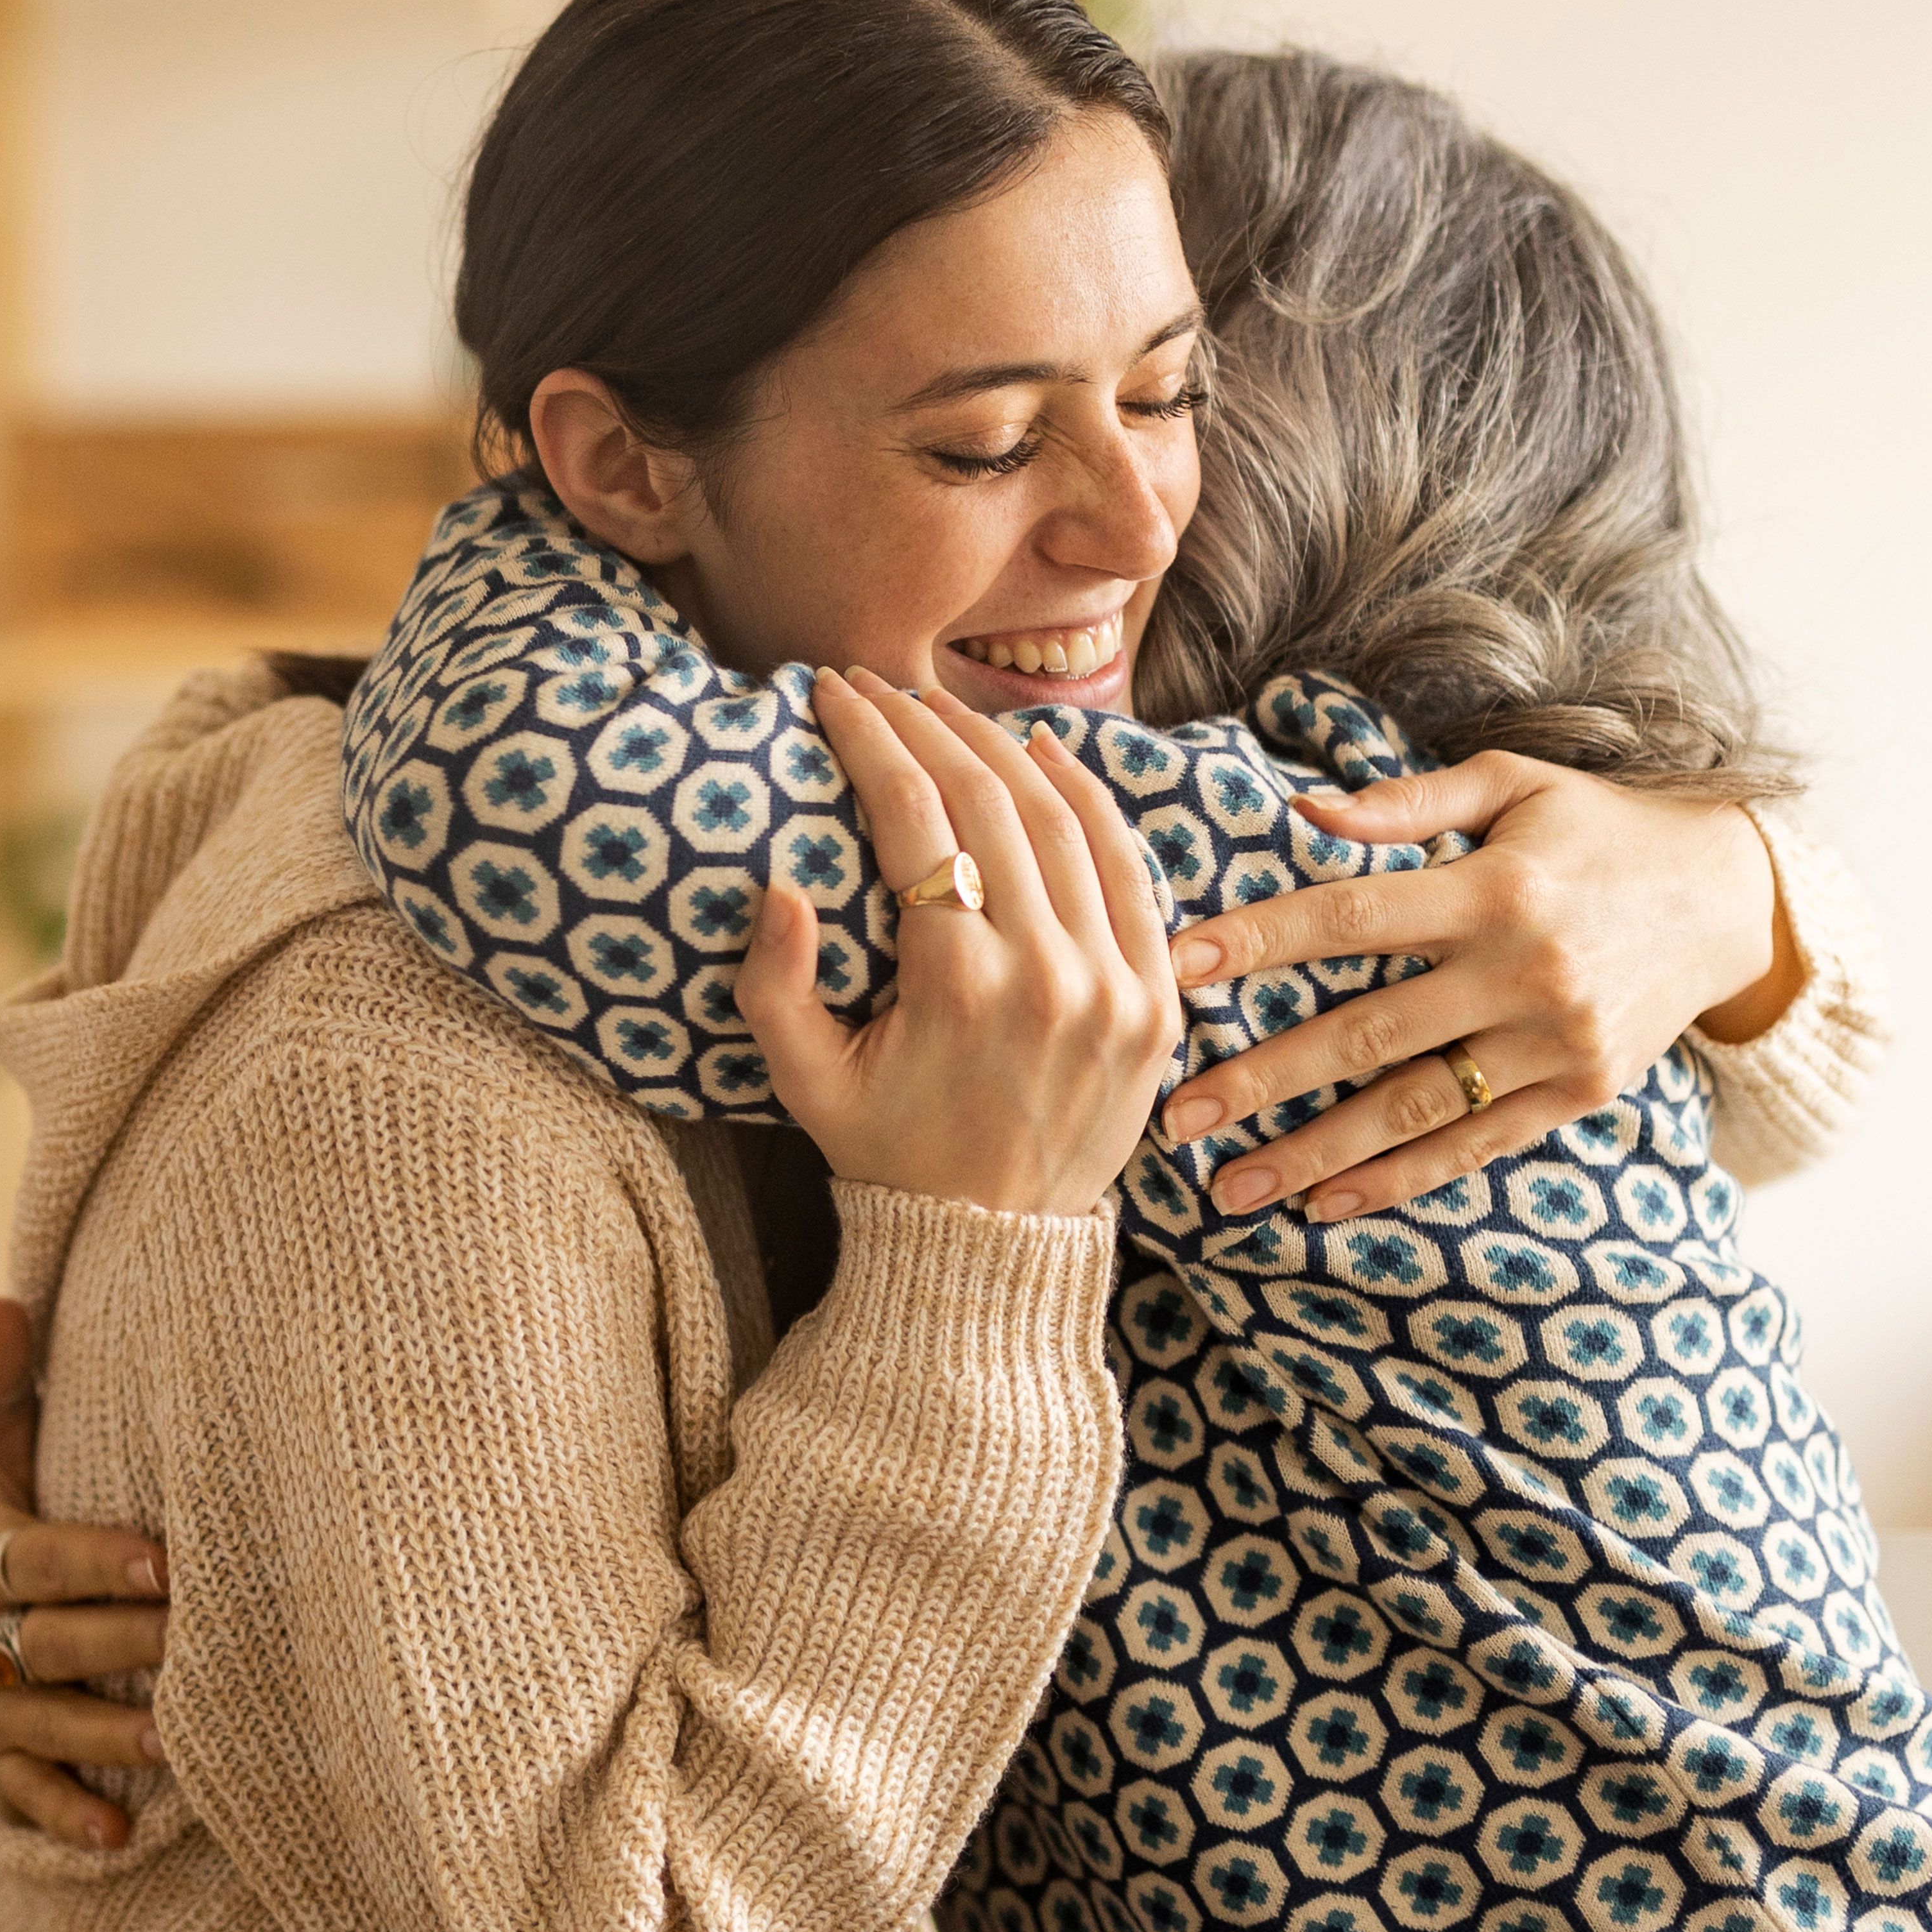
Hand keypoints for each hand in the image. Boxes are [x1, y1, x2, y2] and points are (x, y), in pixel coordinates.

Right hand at [0, 1295, 163, 1852]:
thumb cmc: (6, 1499)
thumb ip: (5, 1384)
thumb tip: (2, 1303)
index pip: (39, 1559)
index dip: (101, 1563)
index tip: (168, 1564)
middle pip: (51, 1644)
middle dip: (123, 1649)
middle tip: (196, 1651)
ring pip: (45, 1721)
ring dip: (108, 1736)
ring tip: (177, 1744)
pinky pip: (23, 1793)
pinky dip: (66, 1815)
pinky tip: (118, 1836)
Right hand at [738, 668, 1179, 1216]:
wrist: (993, 1245)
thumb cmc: (886, 1153)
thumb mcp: (805, 1080)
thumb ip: (774, 984)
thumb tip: (776, 884)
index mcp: (957, 986)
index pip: (913, 816)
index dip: (869, 738)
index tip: (833, 694)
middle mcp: (1047, 973)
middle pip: (989, 799)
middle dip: (927, 723)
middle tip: (881, 685)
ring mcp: (1114, 985)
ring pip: (1064, 819)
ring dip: (1004, 745)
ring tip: (949, 708)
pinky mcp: (1157, 1000)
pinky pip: (1130, 871)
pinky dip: (1092, 800)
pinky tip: (1050, 755)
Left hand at [1155, 756, 1792, 1223]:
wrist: (1730, 899)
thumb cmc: (1598, 829)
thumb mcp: (1514, 784)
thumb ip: (1406, 800)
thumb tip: (1303, 810)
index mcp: (1494, 889)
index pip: (1352, 916)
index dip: (1262, 941)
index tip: (1181, 967)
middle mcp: (1524, 973)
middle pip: (1369, 1032)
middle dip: (1264, 1077)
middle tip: (1177, 1114)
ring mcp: (1555, 1043)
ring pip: (1415, 1108)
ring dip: (1317, 1154)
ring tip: (1233, 1186)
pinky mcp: (1581, 1092)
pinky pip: (1476, 1145)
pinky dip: (1400, 1180)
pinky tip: (1329, 1205)